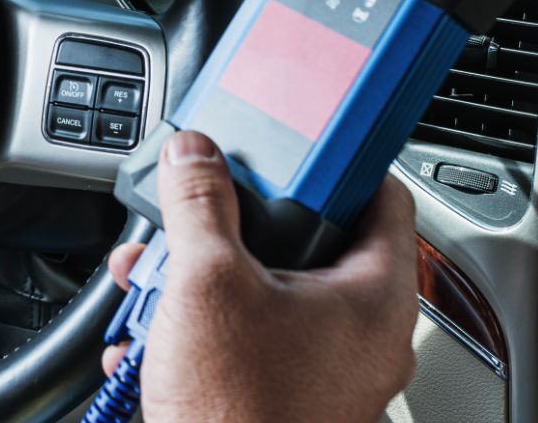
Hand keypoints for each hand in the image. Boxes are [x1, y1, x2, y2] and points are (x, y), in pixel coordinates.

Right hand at [102, 130, 418, 422]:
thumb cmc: (240, 411)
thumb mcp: (206, 280)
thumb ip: (199, 202)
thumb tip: (195, 155)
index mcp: (375, 296)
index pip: (381, 195)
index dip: (334, 159)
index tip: (293, 140)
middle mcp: (366, 336)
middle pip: (310, 243)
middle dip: (235, 225)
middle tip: (200, 214)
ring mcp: (331, 374)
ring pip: (270, 294)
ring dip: (204, 278)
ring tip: (158, 280)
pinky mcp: (292, 400)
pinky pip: (251, 342)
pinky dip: (203, 329)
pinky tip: (155, 334)